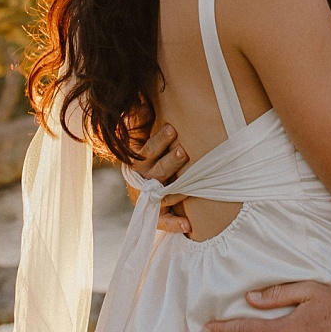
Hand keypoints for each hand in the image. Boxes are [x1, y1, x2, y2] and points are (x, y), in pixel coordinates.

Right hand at [128, 116, 195, 236]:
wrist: (144, 188)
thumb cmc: (150, 155)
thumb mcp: (140, 136)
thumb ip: (139, 121)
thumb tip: (142, 105)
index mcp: (138, 162)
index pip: (146, 151)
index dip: (159, 141)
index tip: (173, 129)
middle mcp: (142, 181)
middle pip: (155, 172)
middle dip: (170, 161)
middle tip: (185, 151)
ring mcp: (148, 198)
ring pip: (162, 193)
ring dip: (176, 189)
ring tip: (192, 185)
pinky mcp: (156, 215)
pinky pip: (163, 221)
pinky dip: (174, 224)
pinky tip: (188, 225)